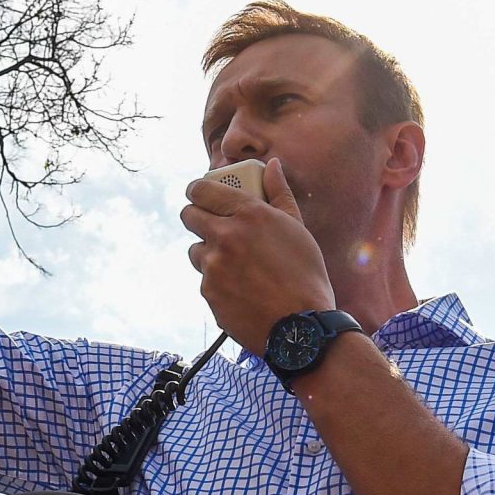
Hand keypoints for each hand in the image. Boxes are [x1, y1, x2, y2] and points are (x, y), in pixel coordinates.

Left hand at [180, 158, 336, 354]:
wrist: (300, 327)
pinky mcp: (208, 292)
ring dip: (209, 253)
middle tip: (214, 226)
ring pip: (196, 250)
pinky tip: (242, 290)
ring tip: (237, 265)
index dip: (198, 191)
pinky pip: (205, 280)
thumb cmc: (306, 275)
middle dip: (198, 217)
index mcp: (248, 213)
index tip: (202, 195)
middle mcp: (224, 235)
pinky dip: (218, 282)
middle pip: (189, 215)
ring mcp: (213, 266)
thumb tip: (271, 166)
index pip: (201, 189)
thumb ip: (279, 193)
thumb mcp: (298, 228)